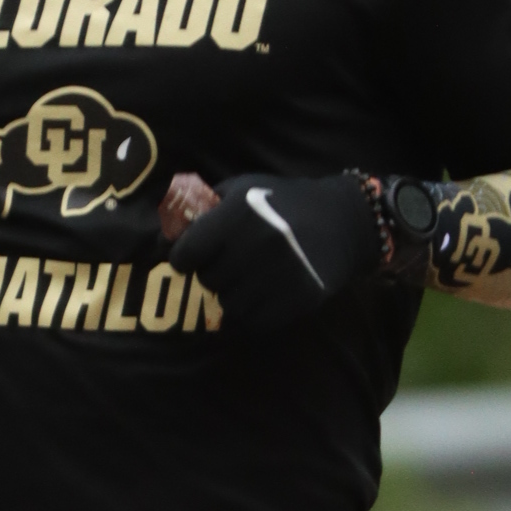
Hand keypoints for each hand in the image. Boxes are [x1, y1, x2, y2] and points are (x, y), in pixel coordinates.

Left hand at [165, 172, 382, 336]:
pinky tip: (263, 294)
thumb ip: (204, 209)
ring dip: (232, 295)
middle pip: (207, 280)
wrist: (343, 221)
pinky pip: (254, 321)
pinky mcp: (296, 299)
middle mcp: (256, 244)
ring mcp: (278, 274)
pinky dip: (253, 312)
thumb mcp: (243, 189)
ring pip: (228, 305)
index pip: (186, 254)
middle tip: (230, 264)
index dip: (185, 257)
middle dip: (212, 273)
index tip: (193, 257)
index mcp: (238, 213)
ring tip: (249, 278)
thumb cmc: (283, 202)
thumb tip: (167, 236)